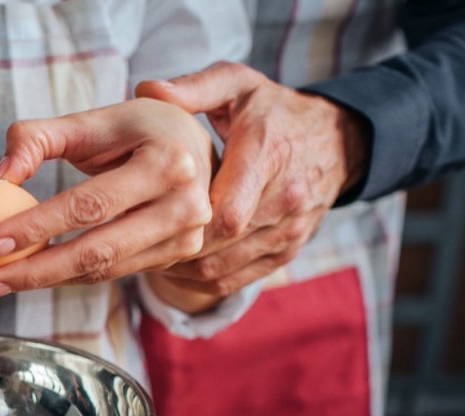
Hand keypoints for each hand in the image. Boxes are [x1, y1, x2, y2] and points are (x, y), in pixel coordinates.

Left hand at [0, 98, 212, 297]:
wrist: (194, 147)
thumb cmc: (136, 130)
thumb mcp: (92, 121)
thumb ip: (38, 138)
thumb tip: (0, 177)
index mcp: (166, 161)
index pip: (90, 204)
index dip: (38, 226)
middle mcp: (184, 204)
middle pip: (98, 250)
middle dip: (37, 270)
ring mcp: (186, 235)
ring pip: (105, 269)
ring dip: (48, 281)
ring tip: (1, 282)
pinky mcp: (178, 255)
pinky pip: (114, 273)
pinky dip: (71, 278)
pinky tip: (35, 276)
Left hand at [136, 61, 369, 296]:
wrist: (337, 140)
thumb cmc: (274, 110)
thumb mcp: (239, 85)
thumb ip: (195, 87)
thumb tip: (147, 90)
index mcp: (267, 156)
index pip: (227, 210)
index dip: (184, 221)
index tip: (144, 213)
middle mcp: (283, 200)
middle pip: (216, 243)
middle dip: (169, 244)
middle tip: (127, 237)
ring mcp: (287, 232)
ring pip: (219, 268)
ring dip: (177, 266)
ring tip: (141, 251)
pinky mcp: (284, 253)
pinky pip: (232, 282)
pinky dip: (195, 279)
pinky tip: (170, 266)